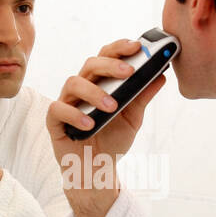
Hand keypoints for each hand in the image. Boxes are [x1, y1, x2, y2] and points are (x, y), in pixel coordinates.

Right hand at [46, 38, 166, 216]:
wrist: (97, 170)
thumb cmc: (112, 141)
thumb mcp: (133, 118)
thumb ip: (143, 97)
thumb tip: (161, 76)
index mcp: (99, 82)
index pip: (106, 56)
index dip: (119, 48)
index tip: (137, 46)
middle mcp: (82, 87)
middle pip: (90, 64)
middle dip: (110, 65)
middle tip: (128, 72)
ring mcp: (67, 102)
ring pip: (73, 83)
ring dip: (94, 92)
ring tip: (112, 107)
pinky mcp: (54, 120)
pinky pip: (58, 109)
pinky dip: (74, 114)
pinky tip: (89, 124)